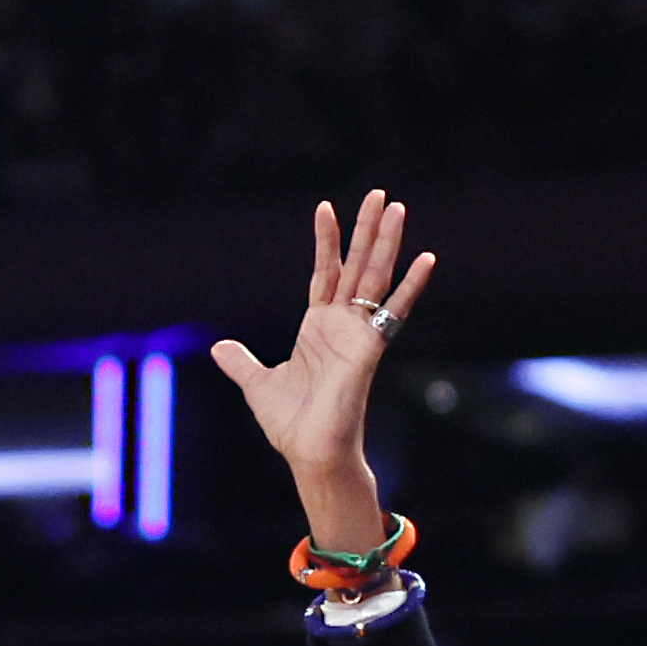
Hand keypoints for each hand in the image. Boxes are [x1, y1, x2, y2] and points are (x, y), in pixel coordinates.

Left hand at [208, 189, 431, 551]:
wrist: (308, 452)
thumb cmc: (292, 425)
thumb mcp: (258, 384)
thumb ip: (242, 362)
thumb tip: (218, 348)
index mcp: (318, 328)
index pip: (326, 273)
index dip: (326, 241)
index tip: (325, 206)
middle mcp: (342, 325)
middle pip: (357, 265)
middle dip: (366, 229)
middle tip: (379, 193)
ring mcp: (358, 333)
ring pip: (375, 277)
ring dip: (386, 242)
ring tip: (397, 207)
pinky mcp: (370, 347)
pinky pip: (395, 311)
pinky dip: (411, 286)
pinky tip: (428, 258)